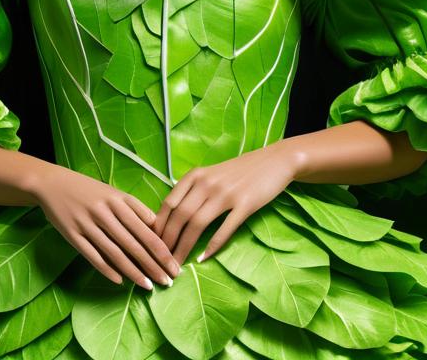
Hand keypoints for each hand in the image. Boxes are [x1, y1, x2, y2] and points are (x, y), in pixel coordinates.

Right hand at [32, 165, 180, 290]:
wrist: (52, 184)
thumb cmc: (88, 190)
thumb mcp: (113, 192)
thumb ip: (134, 208)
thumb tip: (157, 227)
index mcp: (118, 199)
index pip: (146, 229)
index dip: (161, 249)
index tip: (173, 265)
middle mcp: (105, 212)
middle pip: (134, 243)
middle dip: (152, 264)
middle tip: (167, 281)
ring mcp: (88, 224)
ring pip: (116, 253)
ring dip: (133, 272)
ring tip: (147, 286)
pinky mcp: (73, 235)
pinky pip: (94, 256)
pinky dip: (107, 270)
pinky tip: (120, 281)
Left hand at [153, 143, 297, 266]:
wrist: (274, 161)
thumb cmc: (240, 171)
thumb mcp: (212, 174)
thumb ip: (193, 190)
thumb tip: (172, 215)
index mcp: (197, 175)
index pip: (169, 202)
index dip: (159, 225)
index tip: (152, 243)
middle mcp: (208, 182)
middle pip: (180, 215)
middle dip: (168, 241)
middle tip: (162, 260)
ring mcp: (226, 193)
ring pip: (197, 223)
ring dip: (184, 247)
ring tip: (177, 265)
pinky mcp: (245, 204)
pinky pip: (225, 229)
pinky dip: (212, 246)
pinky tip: (204, 258)